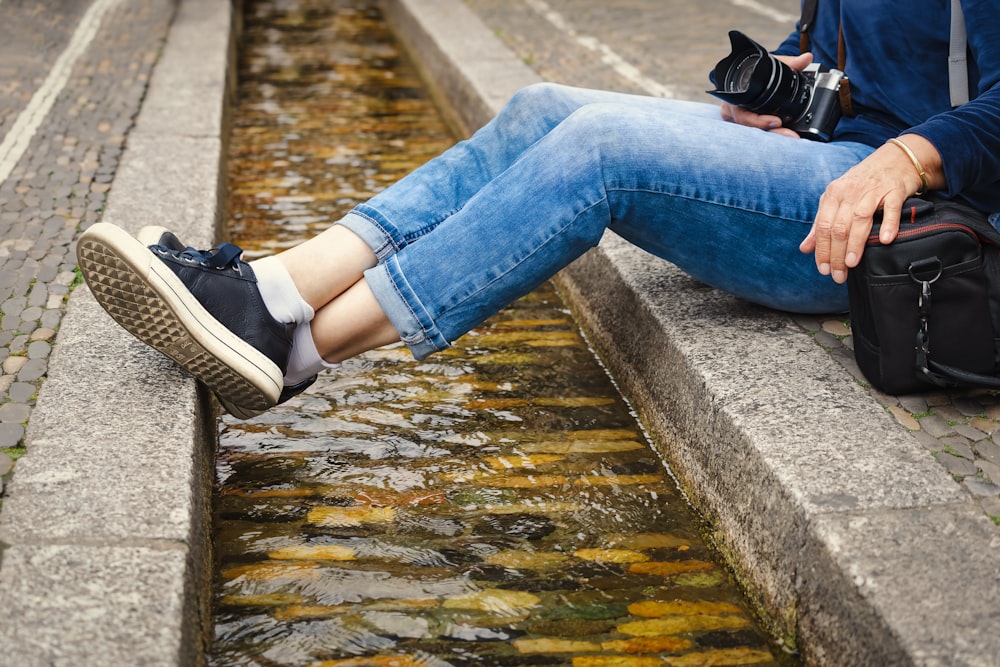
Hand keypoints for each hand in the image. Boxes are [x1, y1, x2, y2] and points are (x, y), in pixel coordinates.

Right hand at [719, 53, 813, 137]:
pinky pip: (755, 134)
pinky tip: (784, 136)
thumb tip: (806, 58)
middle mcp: (732, 112)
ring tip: (792, 136)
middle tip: (791, 135)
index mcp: (734, 98)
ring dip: (774, 136)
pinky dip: (770, 135)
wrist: (748, 77)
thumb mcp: (772, 65)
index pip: (743, 115)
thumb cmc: (756, 72)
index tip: (777, 122)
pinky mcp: (744, 127)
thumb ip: (789, 63)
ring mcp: (736, 122)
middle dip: (772, 132)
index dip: (759, 121)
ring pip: (754, 134)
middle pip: (751, 129)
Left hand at [799, 134, 943, 282]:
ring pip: (860, 219)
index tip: (823, 269)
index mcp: (833, 194)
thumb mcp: (836, 199)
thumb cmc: (862, 183)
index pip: (822, 226)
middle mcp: (851, 192)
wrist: (896, 159)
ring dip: (855, 244)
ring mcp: (873, 190)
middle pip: (839, 227)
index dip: (821, 250)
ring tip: (852, 264)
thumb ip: (820, 224)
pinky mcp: (895, 190)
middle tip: (838, 275)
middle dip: (837, 254)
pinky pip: (891, 208)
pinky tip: (884, 240)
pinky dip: (888, 224)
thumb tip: (804, 248)